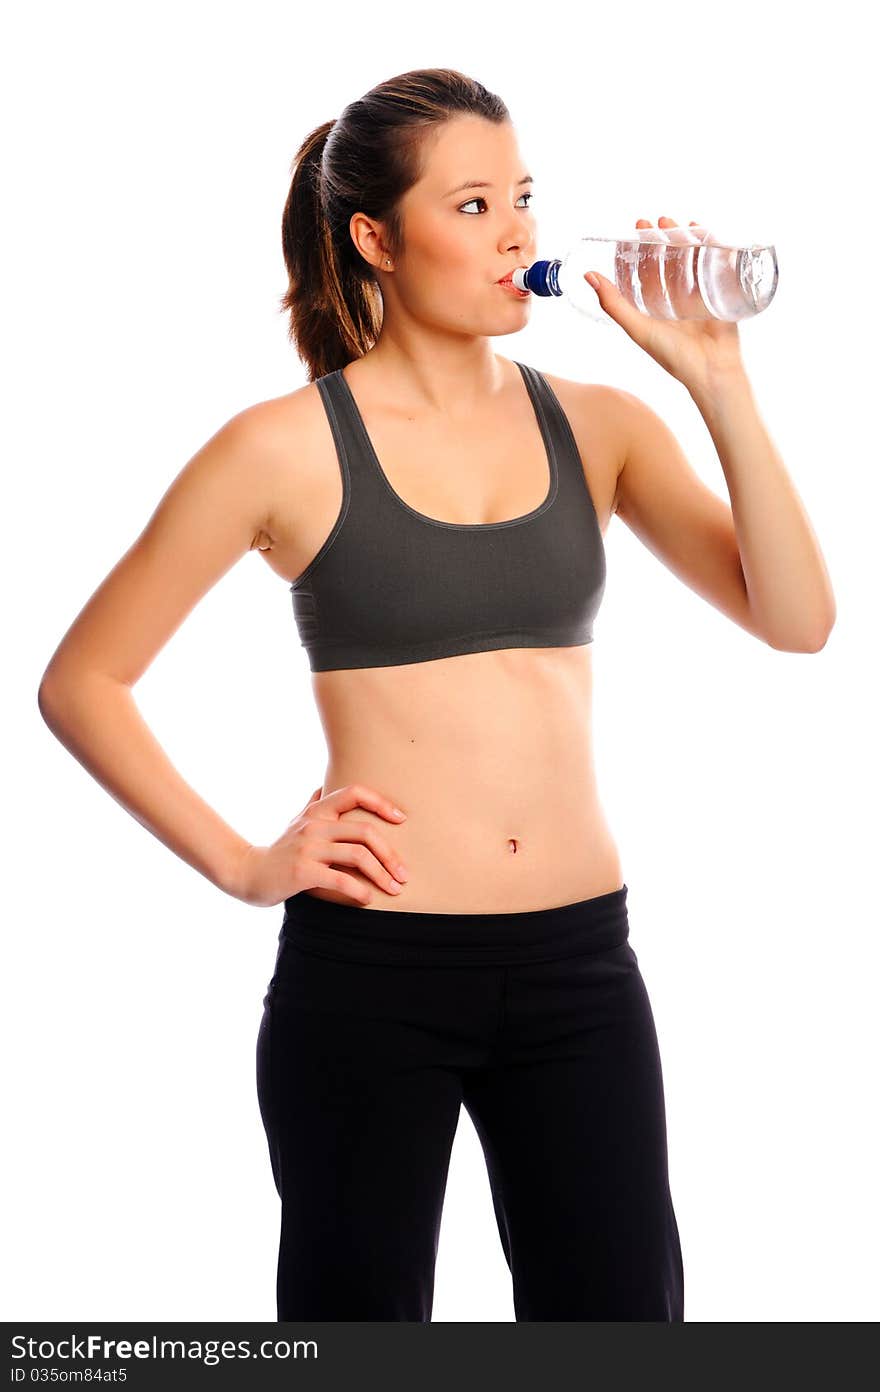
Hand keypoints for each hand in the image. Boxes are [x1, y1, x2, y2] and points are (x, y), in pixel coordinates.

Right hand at [230, 783, 408, 907]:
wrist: (248, 873)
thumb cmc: (280, 849)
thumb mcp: (297, 821)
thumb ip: (314, 804)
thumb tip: (326, 786)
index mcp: (317, 810)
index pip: (355, 792)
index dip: (382, 802)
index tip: (401, 819)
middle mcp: (314, 824)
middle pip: (365, 831)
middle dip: (391, 854)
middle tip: (403, 874)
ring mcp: (308, 848)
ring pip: (358, 855)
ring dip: (381, 875)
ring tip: (393, 889)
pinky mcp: (303, 872)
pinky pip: (340, 879)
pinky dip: (359, 890)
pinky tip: (368, 899)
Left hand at [585, 216, 745, 390]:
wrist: (713, 369)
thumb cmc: (673, 355)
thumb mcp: (638, 327)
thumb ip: (613, 304)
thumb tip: (588, 275)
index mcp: (653, 307)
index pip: (642, 272)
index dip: (635, 251)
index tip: (632, 231)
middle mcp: (673, 299)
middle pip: (664, 261)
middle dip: (657, 238)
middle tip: (650, 221)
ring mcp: (696, 295)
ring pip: (687, 258)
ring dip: (679, 237)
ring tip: (672, 221)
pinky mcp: (717, 292)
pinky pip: (712, 264)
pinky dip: (708, 245)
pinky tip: (701, 231)